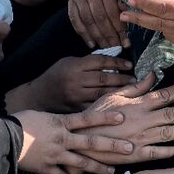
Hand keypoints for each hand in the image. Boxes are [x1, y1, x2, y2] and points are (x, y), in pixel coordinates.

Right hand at [5, 54, 135, 113]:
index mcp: (74, 67)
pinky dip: (106, 111)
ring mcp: (74, 97)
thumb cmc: (55, 76)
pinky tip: (117, 110)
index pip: (100, 62)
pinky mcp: (73, 111)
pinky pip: (93, 111)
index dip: (117, 63)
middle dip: (122, 80)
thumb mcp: (68, 62)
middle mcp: (75, 81)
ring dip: (118, 95)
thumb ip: (87, 62)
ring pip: (101, 95)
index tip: (130, 66)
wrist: (38, 96)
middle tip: (136, 81)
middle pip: (103, 79)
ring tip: (131, 96)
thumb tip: (112, 61)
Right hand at [13, 109, 133, 173]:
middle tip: (129, 148)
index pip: (87, 119)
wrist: (3, 137)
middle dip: (112, 146)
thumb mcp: (42, 114)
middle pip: (91, 143)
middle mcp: (62, 139)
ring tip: (111, 172)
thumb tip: (71, 120)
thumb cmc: (20, 121)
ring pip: (81, 163)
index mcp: (60, 123)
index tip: (122, 118)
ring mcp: (55, 155)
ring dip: (97, 168)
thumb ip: (58, 120)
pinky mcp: (45, 168)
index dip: (105, 118)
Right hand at [68, 0, 129, 48]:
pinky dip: (83, 33)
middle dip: (109, 36)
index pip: (111, 11)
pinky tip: (91, 43)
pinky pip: (75, 19)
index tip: (126, 42)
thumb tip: (128, 18)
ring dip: (97, 37)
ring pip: (87, 20)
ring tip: (107, 48)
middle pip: (99, 18)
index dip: (119, 28)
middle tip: (117, 48)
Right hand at [75, 73, 173, 164]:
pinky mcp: (137, 154)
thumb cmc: (96, 116)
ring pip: (169, 133)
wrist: (82, 140)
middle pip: (172, 114)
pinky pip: (157, 153)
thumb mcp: (114, 95)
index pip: (164, 95)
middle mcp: (143, 120)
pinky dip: (170, 151)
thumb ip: (135, 86)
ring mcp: (141, 138)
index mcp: (138, 105)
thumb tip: (152, 75)